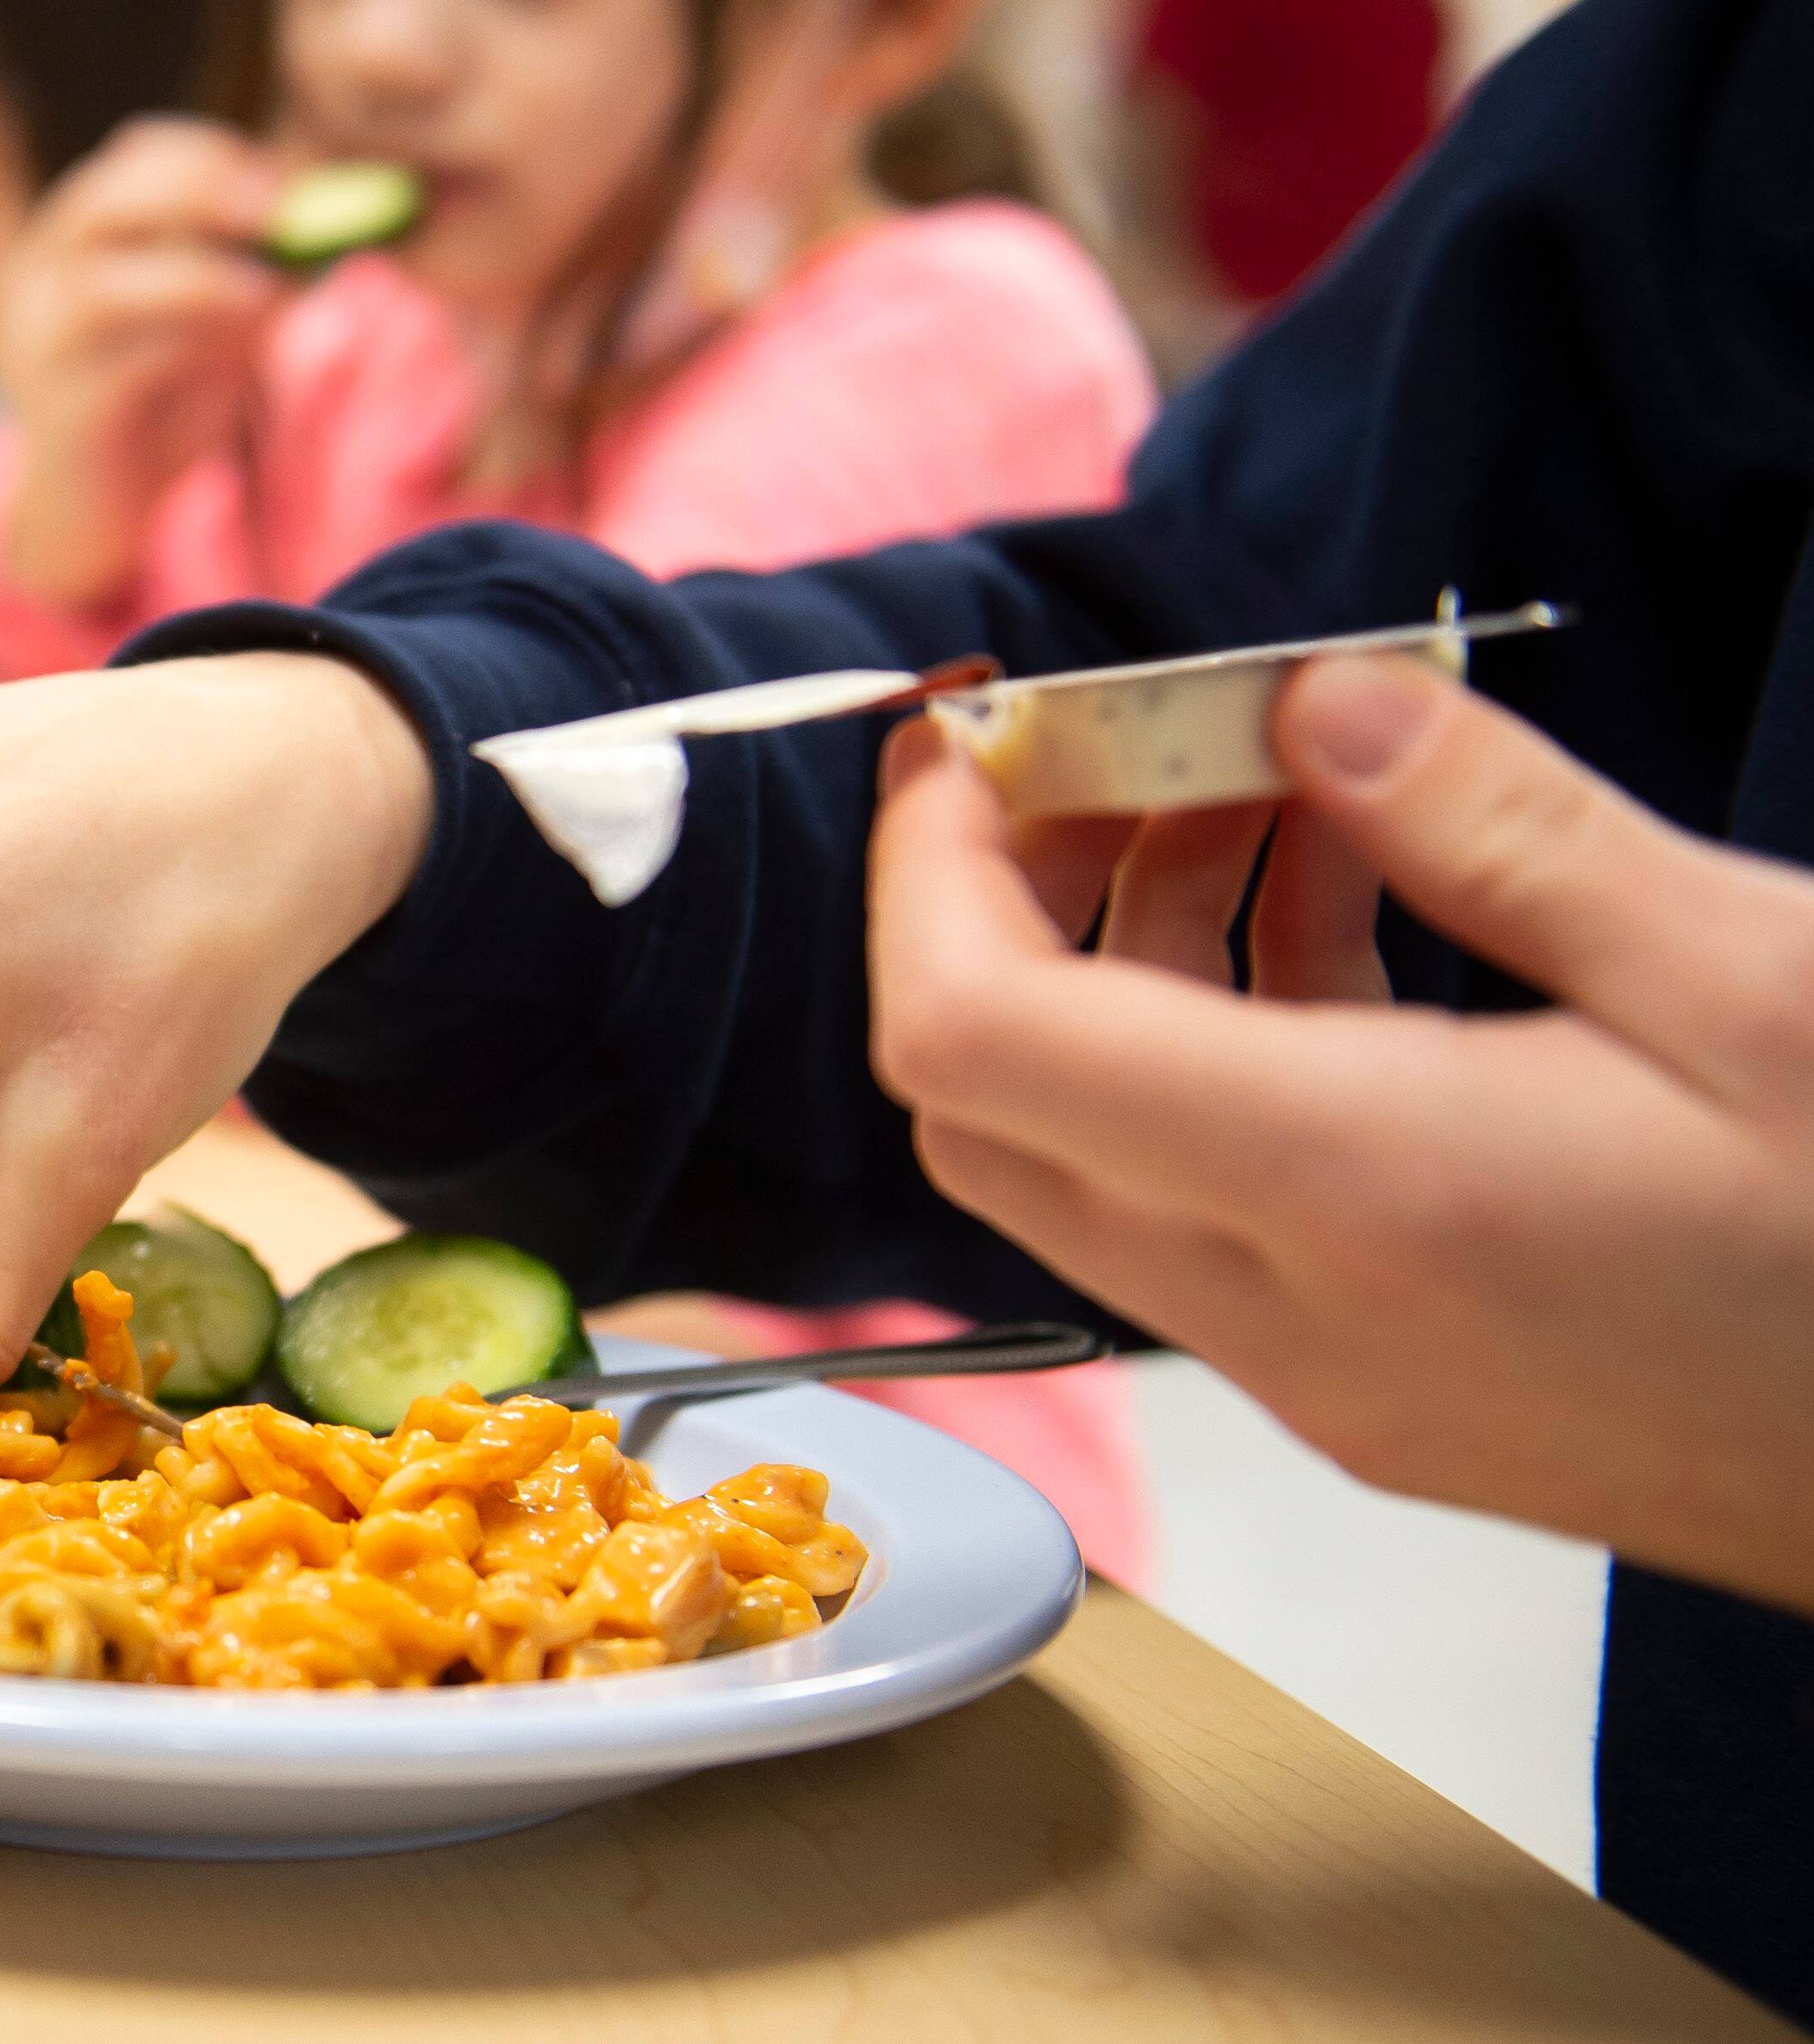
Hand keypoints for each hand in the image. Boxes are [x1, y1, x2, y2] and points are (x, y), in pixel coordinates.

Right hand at [0, 120, 290, 611]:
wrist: (93, 516)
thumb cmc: (157, 412)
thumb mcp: (214, 332)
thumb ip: (251, 283)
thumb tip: (323, 237)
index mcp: (81, 234)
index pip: (136, 156)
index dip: (215, 156)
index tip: (289, 179)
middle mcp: (44, 272)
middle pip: (109, 201)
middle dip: (203, 195)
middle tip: (284, 213)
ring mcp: (41, 342)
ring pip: (105, 285)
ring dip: (200, 277)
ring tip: (270, 290)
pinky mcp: (62, 410)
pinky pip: (121, 364)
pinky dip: (188, 346)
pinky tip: (242, 350)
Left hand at [869, 654, 1813, 1615]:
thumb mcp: (1747, 973)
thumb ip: (1497, 825)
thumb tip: (1312, 705)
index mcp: (1356, 1192)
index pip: (974, 1036)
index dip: (924, 868)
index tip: (974, 731)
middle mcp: (1292, 1311)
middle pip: (990, 1098)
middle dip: (1009, 898)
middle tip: (1121, 746)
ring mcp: (1326, 1373)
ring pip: (1093, 1148)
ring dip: (1129, 955)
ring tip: (1270, 789)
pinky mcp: (1382, 1386)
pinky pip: (1211, 1202)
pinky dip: (1224, 1045)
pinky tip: (1349, 911)